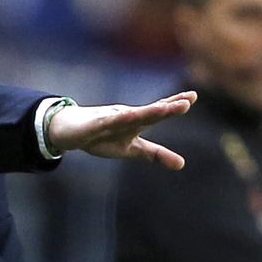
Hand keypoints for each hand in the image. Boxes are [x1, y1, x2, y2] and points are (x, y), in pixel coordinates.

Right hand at [46, 92, 195, 168]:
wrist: (69, 131)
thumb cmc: (102, 137)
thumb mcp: (133, 149)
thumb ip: (156, 155)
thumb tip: (182, 164)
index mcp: (136, 122)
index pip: (158, 112)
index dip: (174, 105)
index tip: (192, 96)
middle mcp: (126, 116)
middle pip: (149, 112)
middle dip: (166, 108)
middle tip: (186, 103)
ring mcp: (110, 119)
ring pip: (131, 115)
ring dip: (147, 112)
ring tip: (164, 109)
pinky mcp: (93, 126)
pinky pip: (105, 122)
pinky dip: (116, 119)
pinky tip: (126, 115)